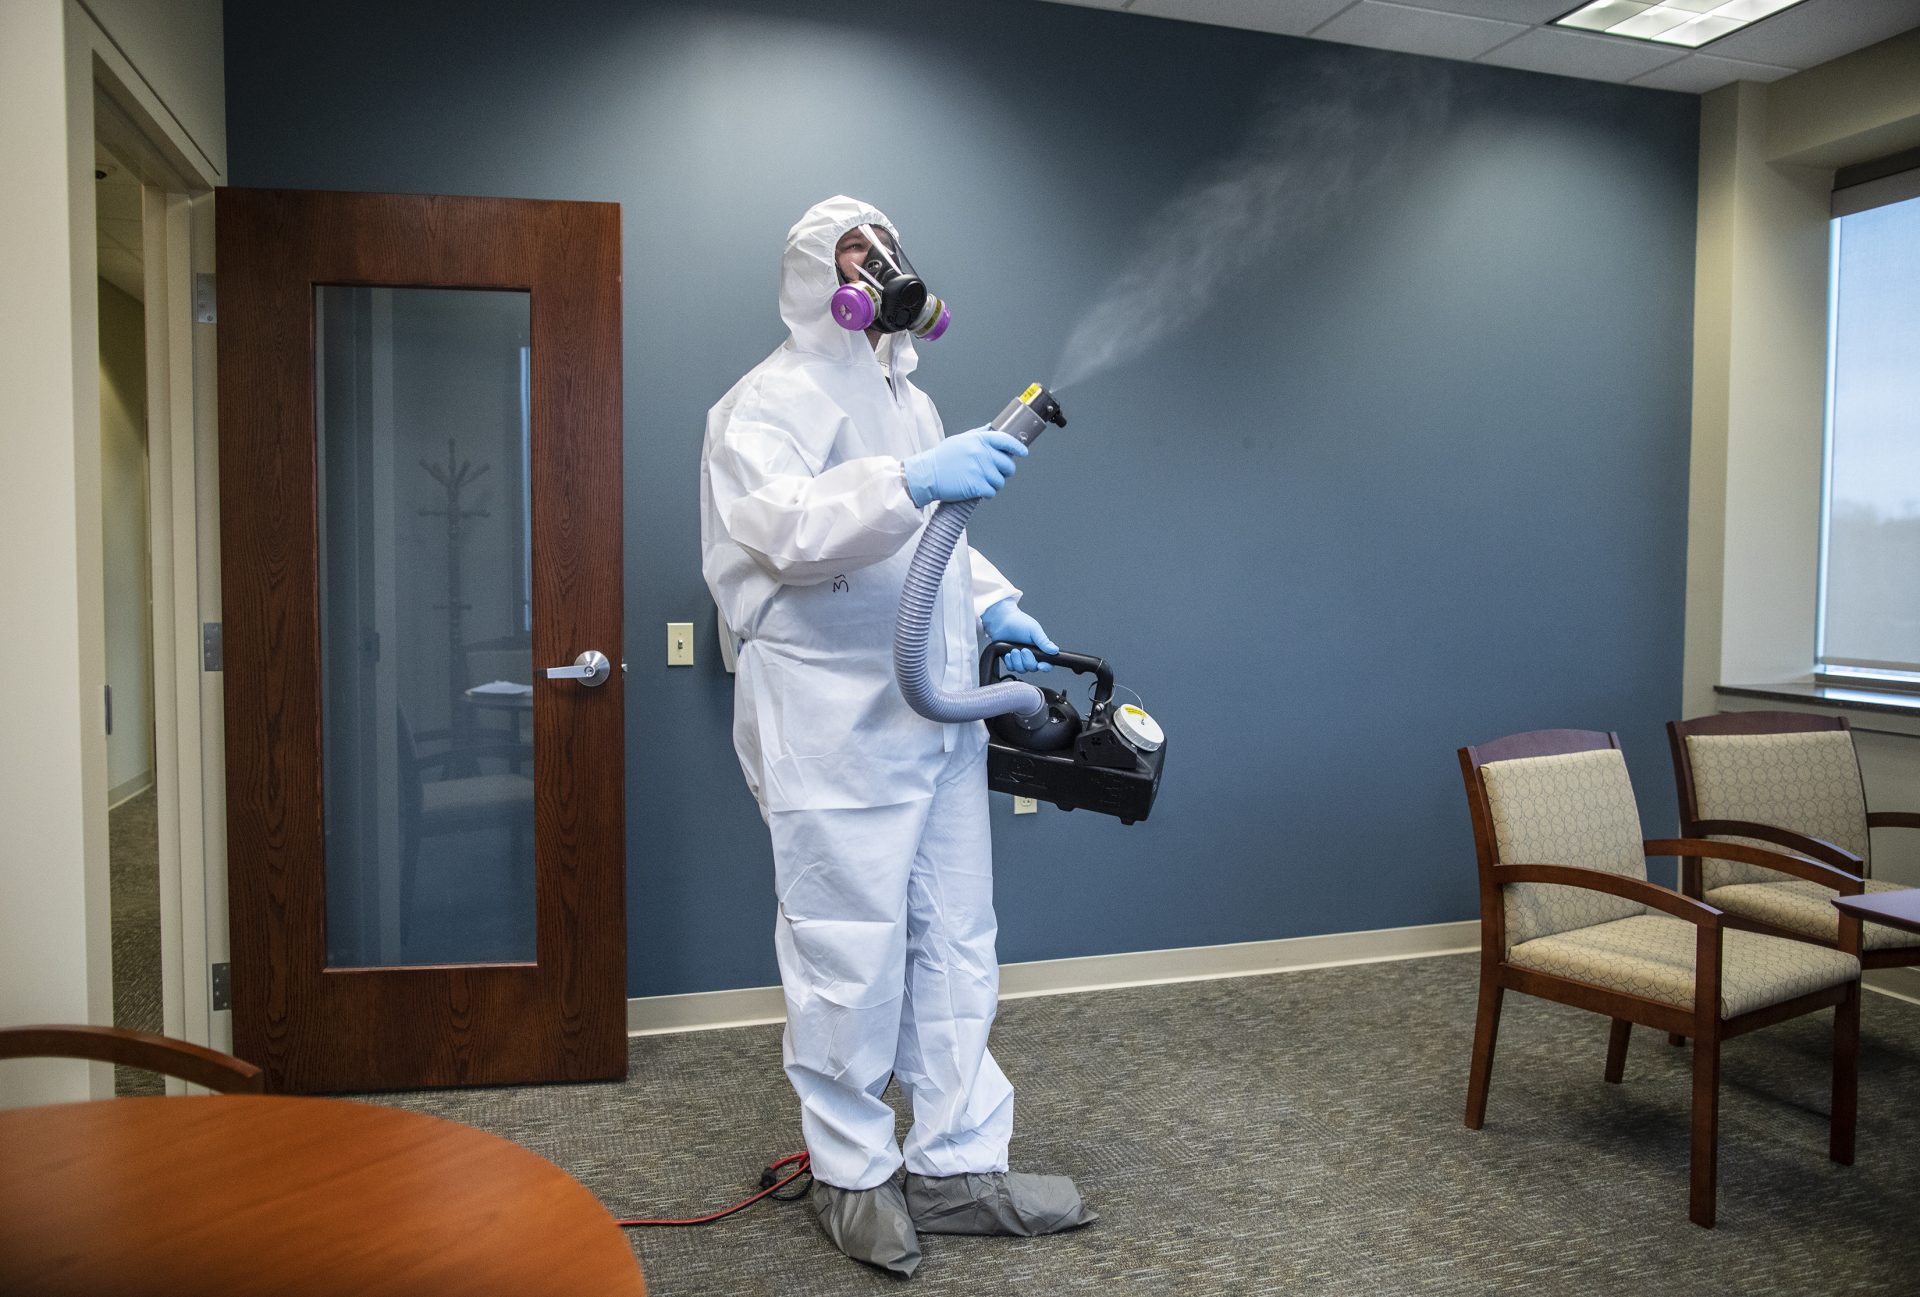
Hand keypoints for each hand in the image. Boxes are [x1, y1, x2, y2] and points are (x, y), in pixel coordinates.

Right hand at [903, 428, 1028, 507]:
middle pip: (1008, 464)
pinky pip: (992, 491)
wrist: (926, 474)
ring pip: (1001, 481)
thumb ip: (978, 434)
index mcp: (978, 439)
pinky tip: (979, 491)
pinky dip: (987, 493)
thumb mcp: (960, 440)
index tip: (1023, 452)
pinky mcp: (976, 485)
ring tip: (983, 482)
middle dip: (1005, 471)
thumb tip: (993, 429)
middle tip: (996, 473)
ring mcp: (979, 469)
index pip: (1006, 440)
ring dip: (994, 484)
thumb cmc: (942, 458)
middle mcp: (981, 453)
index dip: (1017, 447)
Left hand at [981, 598, 1057, 672]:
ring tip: (1014, 650)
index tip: (1040, 665)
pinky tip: (1008, 653)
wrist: (1001, 621)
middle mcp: (1031, 655)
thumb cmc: (1019, 622)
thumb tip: (1055, 651)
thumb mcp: (1034, 630)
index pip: (1047, 663)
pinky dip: (1010, 662)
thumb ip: (1044, 642)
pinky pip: (1011, 668)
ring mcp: (1021, 659)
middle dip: (1027, 660)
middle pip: (1033, 668)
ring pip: (1022, 669)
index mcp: (1040, 648)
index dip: (1045, 667)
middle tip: (1023, 650)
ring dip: (1017, 661)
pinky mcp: (1010, 660)